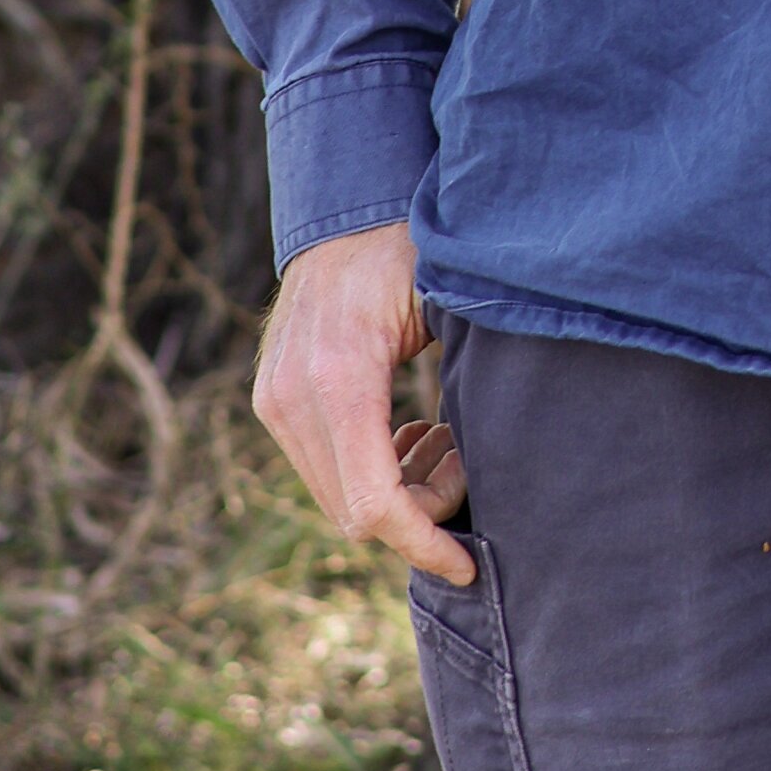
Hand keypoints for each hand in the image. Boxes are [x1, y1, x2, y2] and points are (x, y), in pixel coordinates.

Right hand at [253, 217, 474, 583]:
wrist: (348, 207)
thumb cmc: (412, 249)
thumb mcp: (452, 306)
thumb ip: (468, 385)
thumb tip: (498, 465)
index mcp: (340, 378)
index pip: (375, 504)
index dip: (424, 545)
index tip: (470, 564)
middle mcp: (292, 397)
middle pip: (354, 513)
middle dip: (419, 514)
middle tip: (466, 463)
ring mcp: (274, 400)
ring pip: (337, 497)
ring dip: (396, 492)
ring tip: (443, 439)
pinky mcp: (272, 399)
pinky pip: (322, 467)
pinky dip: (370, 470)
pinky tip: (410, 431)